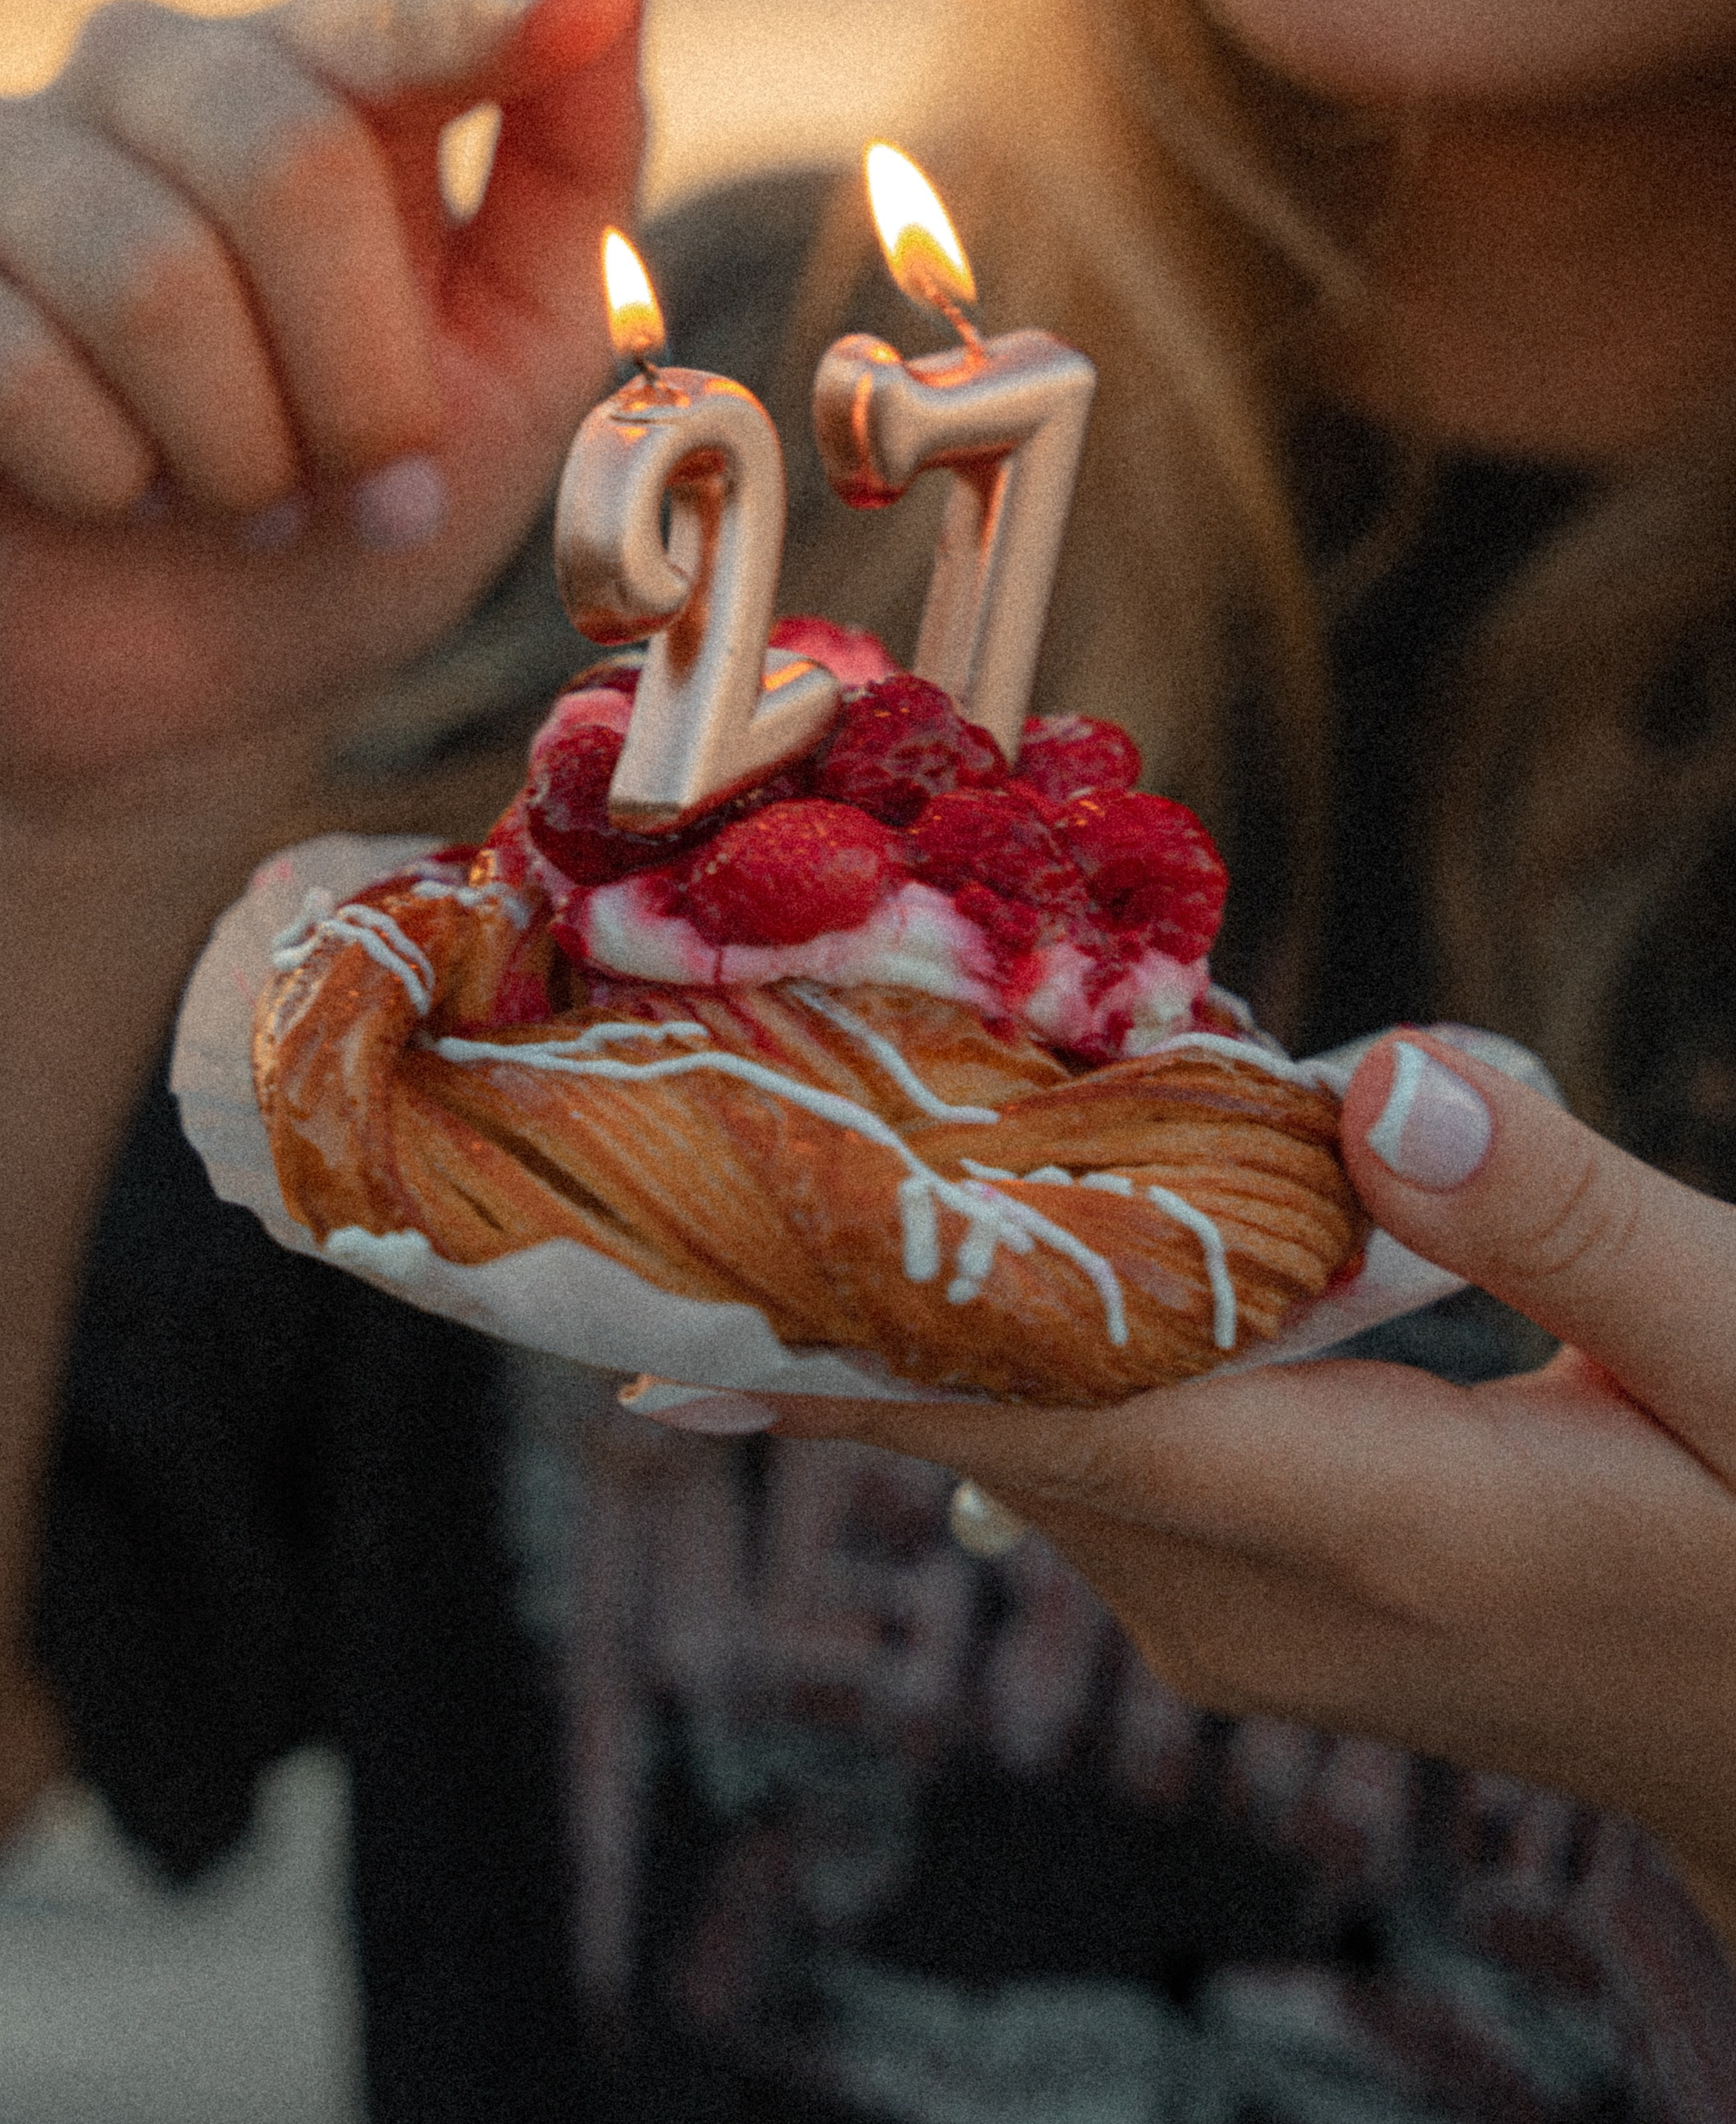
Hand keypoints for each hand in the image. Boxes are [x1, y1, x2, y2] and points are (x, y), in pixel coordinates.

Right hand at [0, 0, 645, 822]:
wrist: (187, 685)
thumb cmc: (355, 517)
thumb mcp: (507, 374)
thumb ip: (569, 183)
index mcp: (323, 93)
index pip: (406, 22)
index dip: (491, 12)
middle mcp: (160, 85)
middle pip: (290, 158)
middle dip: (364, 377)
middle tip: (378, 491)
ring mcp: (21, 170)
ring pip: (155, 275)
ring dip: (243, 450)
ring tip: (252, 504)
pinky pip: (31, 367)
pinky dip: (118, 479)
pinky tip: (123, 495)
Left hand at [713, 1034, 1735, 1941]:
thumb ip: (1566, 1220)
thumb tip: (1383, 1077)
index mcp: (1368, 1523)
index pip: (1043, 1414)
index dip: (852, 1338)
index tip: (689, 1260)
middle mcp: (1254, 1600)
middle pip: (1003, 1412)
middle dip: (888, 1259)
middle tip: (772, 1084)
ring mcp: (1236, 1625)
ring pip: (1036, 1434)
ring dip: (968, 1289)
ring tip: (882, 1113)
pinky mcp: (1249, 1613)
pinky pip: (1094, 1458)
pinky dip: (1055, 1341)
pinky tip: (1043, 1223)